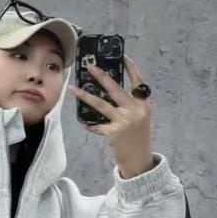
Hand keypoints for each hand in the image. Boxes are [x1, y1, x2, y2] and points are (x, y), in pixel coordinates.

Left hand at [67, 54, 155, 178]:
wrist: (139, 161)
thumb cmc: (138, 139)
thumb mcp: (141, 119)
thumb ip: (131, 106)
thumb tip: (110, 95)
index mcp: (143, 105)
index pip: (138, 81)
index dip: (130, 68)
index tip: (123, 56)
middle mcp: (135, 110)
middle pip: (115, 88)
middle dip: (100, 75)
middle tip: (89, 66)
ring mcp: (124, 121)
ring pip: (100, 104)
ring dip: (84, 96)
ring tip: (73, 89)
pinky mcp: (113, 132)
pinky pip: (97, 125)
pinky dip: (90, 125)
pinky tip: (84, 123)